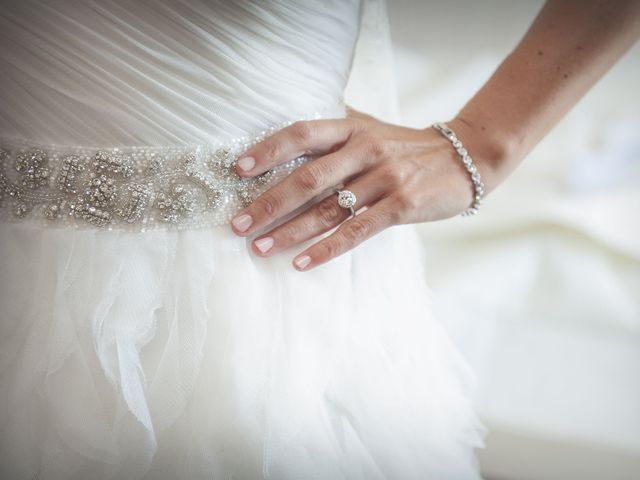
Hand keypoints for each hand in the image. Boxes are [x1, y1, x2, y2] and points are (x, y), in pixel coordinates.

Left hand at [229, 110, 494, 270]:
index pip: (301, 134)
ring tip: (260, 248)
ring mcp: (384, 178)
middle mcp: (365, 150)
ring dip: (289, 232)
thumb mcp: (372, 127)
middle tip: (238, 225)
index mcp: (352, 128)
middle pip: (307, 178)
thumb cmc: (407, 147)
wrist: (465, 158)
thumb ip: (335, 130)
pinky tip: (302, 263)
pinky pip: (356, 232)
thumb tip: (289, 136)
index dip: (267, 150)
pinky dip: (327, 249)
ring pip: (327, 210)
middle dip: (268, 203)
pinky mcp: (401, 205)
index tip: (237, 171)